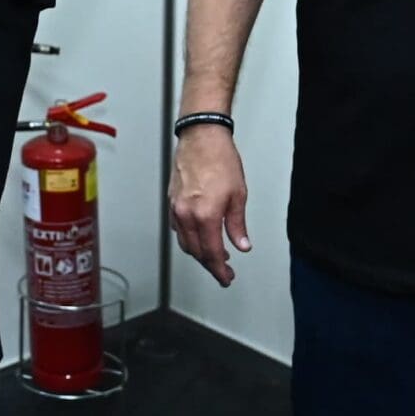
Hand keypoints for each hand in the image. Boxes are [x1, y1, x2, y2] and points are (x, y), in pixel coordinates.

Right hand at [168, 123, 250, 286]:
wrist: (201, 137)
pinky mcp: (172, 202)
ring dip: (199, 253)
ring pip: (185, 243)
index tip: (226, 277)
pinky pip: (178, 229)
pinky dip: (189, 239)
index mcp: (205, 215)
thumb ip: (237, 225)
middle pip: (196, 252)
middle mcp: (187, 215)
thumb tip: (242, 244)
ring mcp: (176, 209)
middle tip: (223, 271)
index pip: (212, 253)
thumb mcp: (238, 195)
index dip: (220, 270)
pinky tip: (199, 237)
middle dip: (210, 265)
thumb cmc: (220, 160)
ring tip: (214, 256)